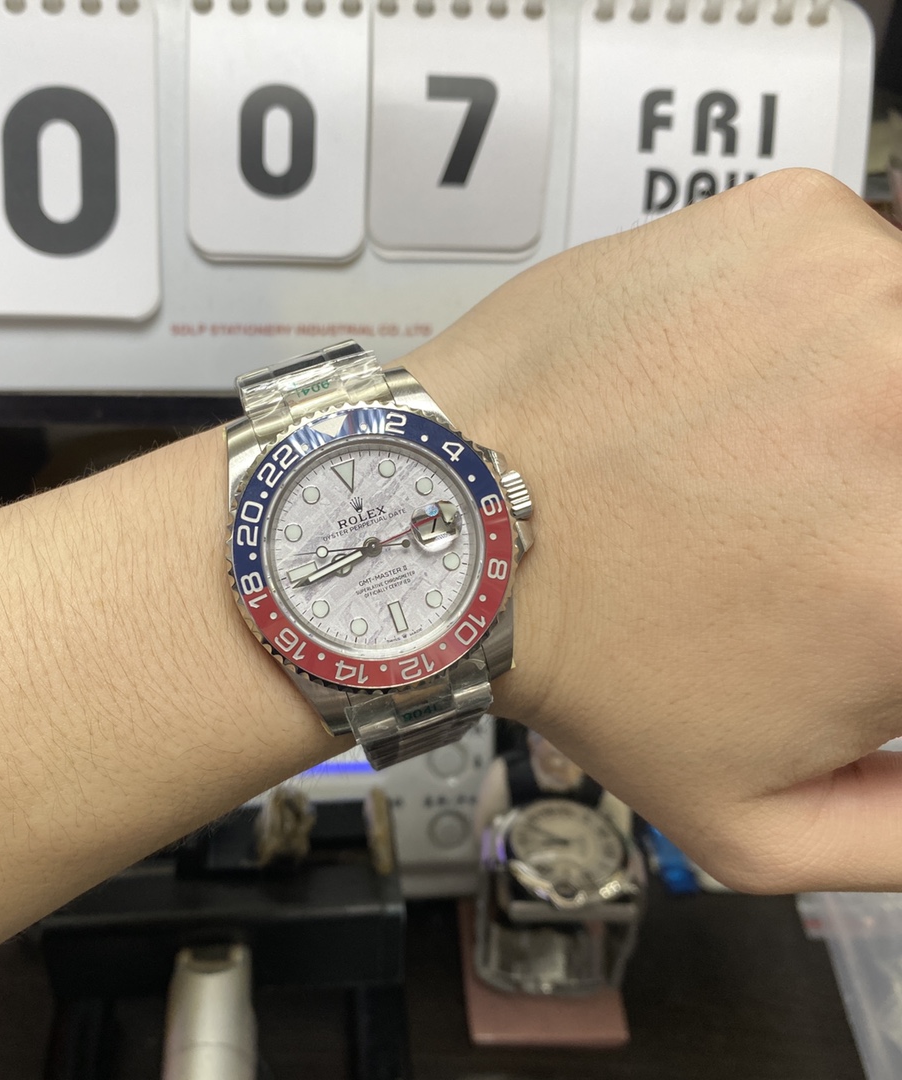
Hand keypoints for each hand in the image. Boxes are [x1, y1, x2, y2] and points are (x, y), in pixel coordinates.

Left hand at [405, 169, 901, 892]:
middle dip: (881, 499)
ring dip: (876, 402)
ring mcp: (859, 296)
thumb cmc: (582, 666)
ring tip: (764, 452)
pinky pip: (862, 270)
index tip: (851, 568)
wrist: (448, 520)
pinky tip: (727, 380)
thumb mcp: (754, 826)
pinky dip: (821, 325)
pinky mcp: (790, 222)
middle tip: (809, 518)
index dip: (891, 576)